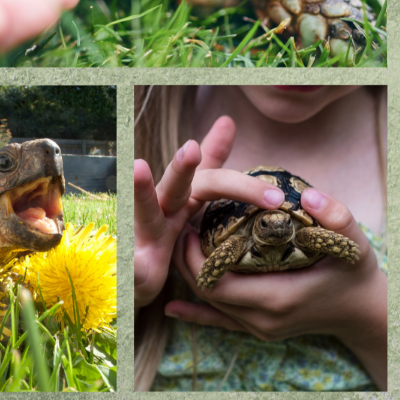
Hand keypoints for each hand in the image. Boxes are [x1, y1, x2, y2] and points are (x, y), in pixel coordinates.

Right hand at [135, 116, 273, 308]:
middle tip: (191, 149)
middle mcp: (162, 211)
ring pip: (145, 210)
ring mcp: (143, 235)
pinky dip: (131, 264)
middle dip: (183, 167)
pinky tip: (132, 261)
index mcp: (182, 199)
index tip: (272, 194)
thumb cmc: (160, 235)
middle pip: (176, 186)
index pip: (213, 181)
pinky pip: (132, 266)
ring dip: (141, 190)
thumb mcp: (188, 197)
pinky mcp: (132, 267)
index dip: (243, 185)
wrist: (126, 279)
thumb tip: (227, 121)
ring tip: (138, 166)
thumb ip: (210, 164)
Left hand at [169, 184, 387, 387]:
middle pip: (207, 294)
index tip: (191, 223)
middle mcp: (263, 320)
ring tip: (187, 242)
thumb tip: (307, 195)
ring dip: (195, 276)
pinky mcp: (260, 331)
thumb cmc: (356, 273)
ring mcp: (260, 329)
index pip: (217, 282)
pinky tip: (174, 306)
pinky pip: (221, 322)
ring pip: (212, 305)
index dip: (195, 256)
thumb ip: (336, 217)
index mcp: (279, 296)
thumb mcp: (354, 242)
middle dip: (188, 261)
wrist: (363, 311)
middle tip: (184, 226)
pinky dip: (197, 313)